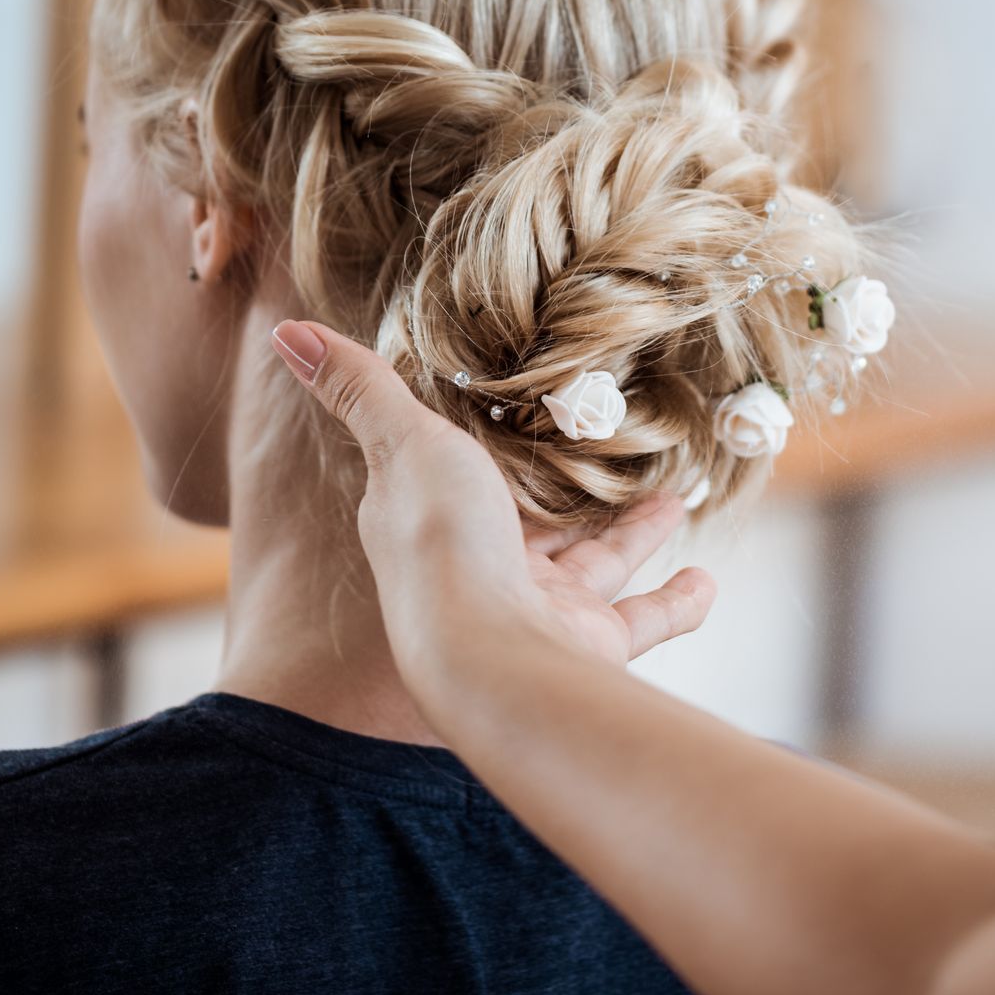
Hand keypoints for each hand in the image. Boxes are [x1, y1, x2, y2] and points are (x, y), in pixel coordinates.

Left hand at [267, 319, 716, 684]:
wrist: (492, 661)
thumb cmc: (442, 548)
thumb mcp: (406, 443)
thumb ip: (365, 388)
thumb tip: (288, 333)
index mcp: (433, 525)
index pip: (455, 480)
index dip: (480, 447)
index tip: (513, 413)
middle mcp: (485, 574)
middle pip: (535, 525)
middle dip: (571, 495)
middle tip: (607, 459)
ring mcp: (540, 614)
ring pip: (593, 567)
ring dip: (633, 536)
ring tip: (673, 500)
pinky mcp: (590, 644)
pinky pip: (642, 622)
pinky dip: (678, 604)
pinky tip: (706, 580)